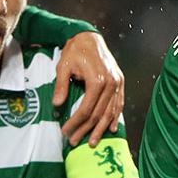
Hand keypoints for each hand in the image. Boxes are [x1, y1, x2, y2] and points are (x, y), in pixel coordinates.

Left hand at [53, 32, 125, 146]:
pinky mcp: (120, 82)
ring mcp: (118, 83)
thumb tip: (57, 105)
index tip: (66, 131)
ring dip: (101, 129)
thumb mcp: (63, 66)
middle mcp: (111, 83)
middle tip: (75, 141)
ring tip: (92, 141)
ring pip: (110, 112)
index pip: (86, 109)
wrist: (89, 36)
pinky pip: (119, 104)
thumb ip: (61, 86)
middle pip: (98, 114)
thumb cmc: (75, 50)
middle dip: (86, 130)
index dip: (75, 123)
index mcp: (97, 80)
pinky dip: (115, 117)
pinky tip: (111, 128)